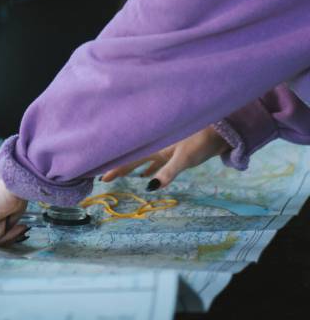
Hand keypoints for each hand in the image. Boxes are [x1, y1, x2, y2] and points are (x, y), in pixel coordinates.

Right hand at [101, 125, 230, 189]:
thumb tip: (151, 187)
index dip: (115, 167)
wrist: (220, 132)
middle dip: (118, 167)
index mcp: (154, 146)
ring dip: (130, 167)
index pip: (129, 159)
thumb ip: (168, 173)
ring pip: (141, 160)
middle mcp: (155, 146)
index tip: (100, 175)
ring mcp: (163, 149)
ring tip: (118, 175)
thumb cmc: (201, 143)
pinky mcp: (172, 152)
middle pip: (132, 158)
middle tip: (103, 178)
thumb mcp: (184, 159)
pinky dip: (147, 168)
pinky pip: (154, 162)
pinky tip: (144, 176)